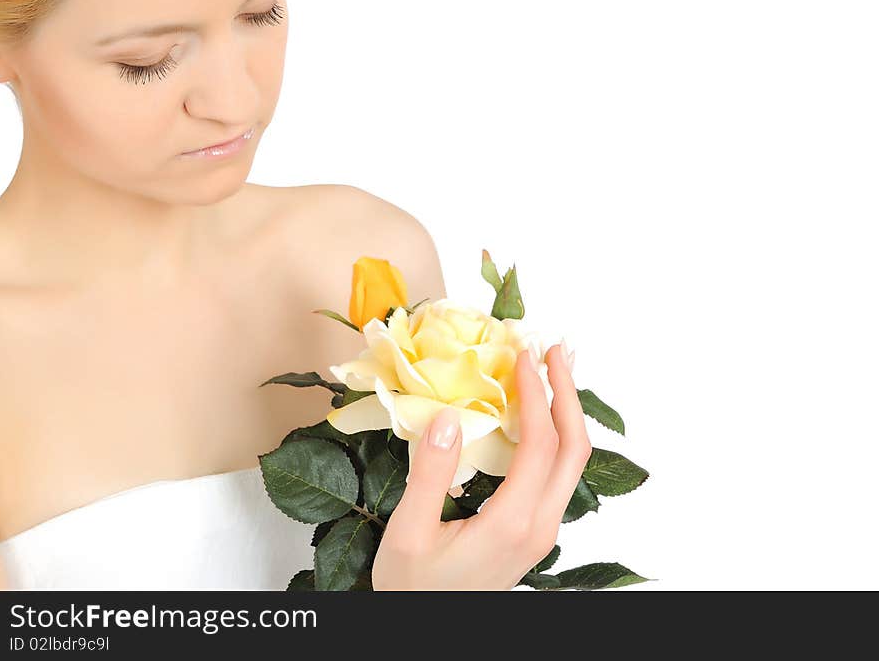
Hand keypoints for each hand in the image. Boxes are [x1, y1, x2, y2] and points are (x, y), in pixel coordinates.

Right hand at [371, 342, 591, 589]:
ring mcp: (543, 532)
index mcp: (512, 522)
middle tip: (554, 349)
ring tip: (555, 372)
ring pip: (572, 462)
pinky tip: (539, 416)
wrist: (428, 631)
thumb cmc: (413, 589)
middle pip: (574, 449)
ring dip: (567, 412)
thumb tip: (450, 417)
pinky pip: (558, 474)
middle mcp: (540, 526)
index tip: (522, 355)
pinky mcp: (535, 532)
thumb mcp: (408, 533)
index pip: (539, 443)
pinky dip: (555, 436)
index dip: (535, 393)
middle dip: (567, 392)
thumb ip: (431, 475)